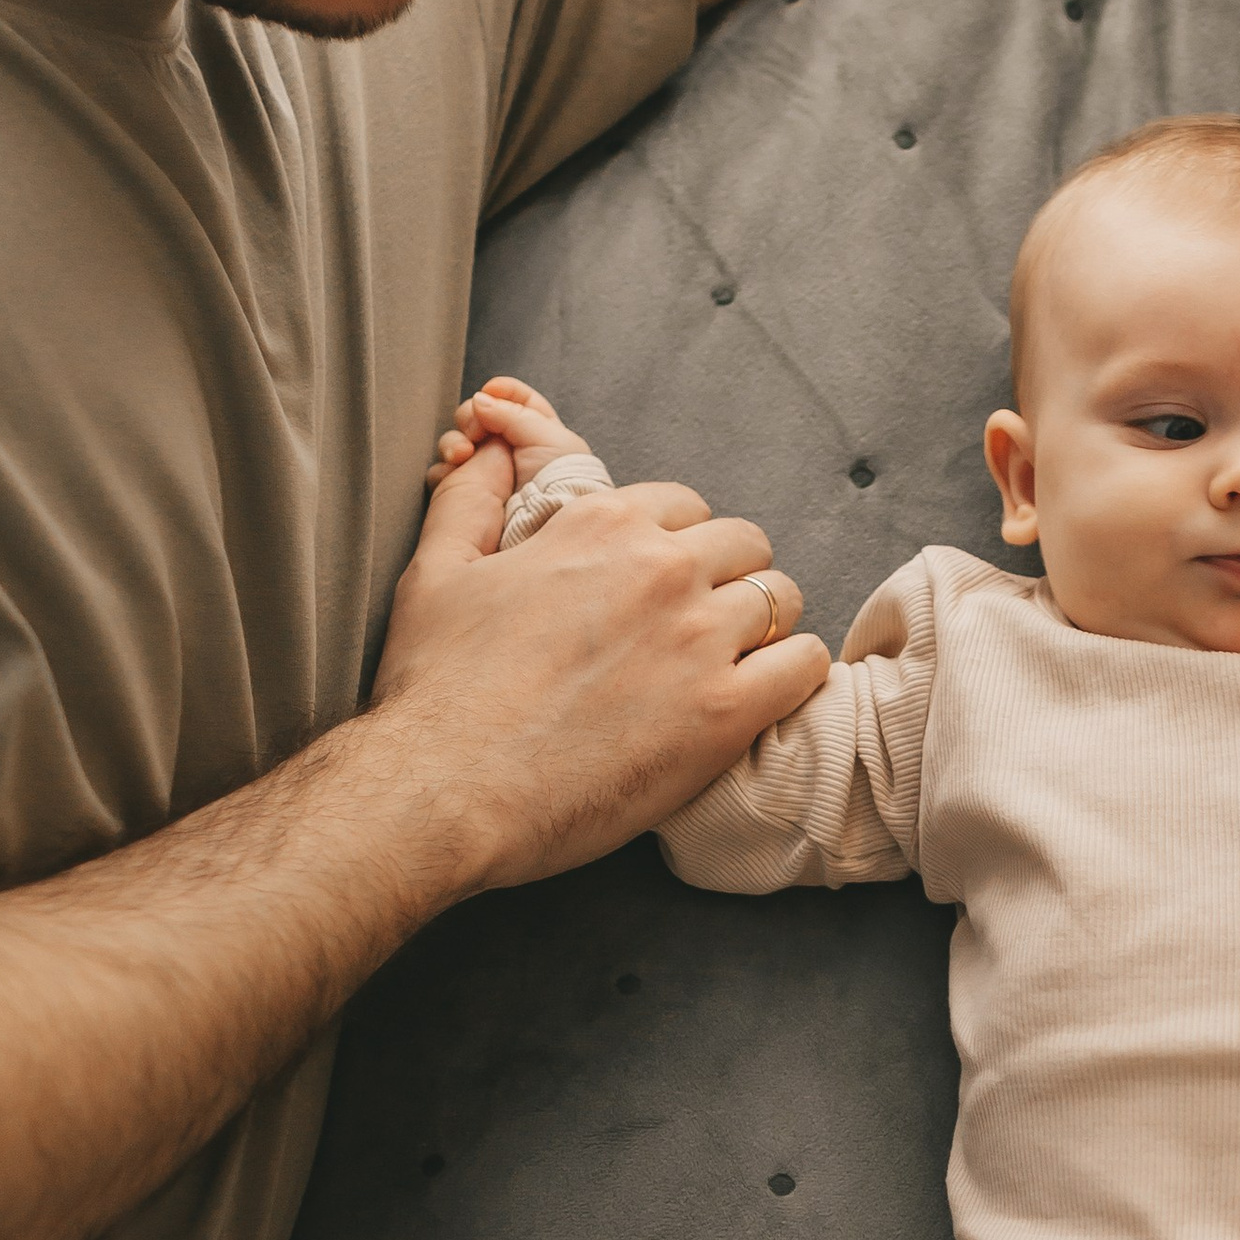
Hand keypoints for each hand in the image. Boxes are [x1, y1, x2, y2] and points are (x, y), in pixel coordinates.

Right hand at [373, 440, 830, 892]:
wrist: (443, 790)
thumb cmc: (433, 689)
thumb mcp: (437, 572)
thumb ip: (471, 500)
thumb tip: (484, 450)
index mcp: (600, 524)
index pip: (685, 506)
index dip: (675, 546)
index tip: (657, 590)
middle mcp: (661, 567)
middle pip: (744, 543)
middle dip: (726, 578)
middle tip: (695, 630)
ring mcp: (700, 637)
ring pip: (782, 597)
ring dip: (762, 627)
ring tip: (727, 666)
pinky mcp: (727, 711)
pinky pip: (805, 664)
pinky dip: (792, 675)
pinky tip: (759, 697)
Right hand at [426, 372, 592, 493]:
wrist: (554, 515)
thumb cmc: (562, 478)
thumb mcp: (545, 436)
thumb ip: (511, 413)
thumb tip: (479, 400)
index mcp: (537, 430)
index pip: (514, 400)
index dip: (500, 391)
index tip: (490, 390)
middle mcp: (510, 449)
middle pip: (477, 418)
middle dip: (470, 417)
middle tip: (475, 431)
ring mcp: (488, 472)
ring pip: (458, 444)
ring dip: (454, 443)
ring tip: (462, 454)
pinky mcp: (472, 493)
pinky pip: (446, 474)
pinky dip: (445, 469)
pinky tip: (454, 470)